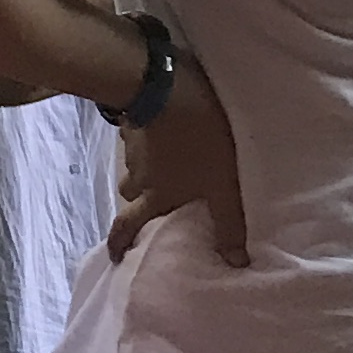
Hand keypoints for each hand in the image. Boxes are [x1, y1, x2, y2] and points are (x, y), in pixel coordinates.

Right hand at [110, 51, 245, 266]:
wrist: (168, 87)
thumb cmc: (198, 140)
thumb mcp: (221, 184)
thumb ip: (228, 222)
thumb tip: (237, 264)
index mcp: (155, 196)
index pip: (127, 226)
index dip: (119, 244)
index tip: (114, 256)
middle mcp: (138, 177)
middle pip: (130, 195)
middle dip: (139, 200)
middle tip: (153, 197)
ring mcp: (131, 149)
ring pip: (133, 167)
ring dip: (144, 169)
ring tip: (163, 162)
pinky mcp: (133, 123)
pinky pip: (135, 140)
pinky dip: (145, 142)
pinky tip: (160, 132)